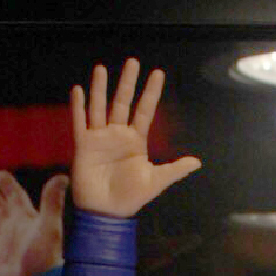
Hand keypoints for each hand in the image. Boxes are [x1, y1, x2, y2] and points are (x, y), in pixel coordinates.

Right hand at [0, 169, 68, 275]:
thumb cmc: (44, 258)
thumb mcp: (49, 226)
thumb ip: (52, 201)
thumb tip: (63, 177)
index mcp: (26, 221)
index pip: (16, 198)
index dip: (8, 186)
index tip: (0, 175)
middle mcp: (14, 233)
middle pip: (1, 211)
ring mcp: (4, 249)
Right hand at [69, 59, 200, 218]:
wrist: (107, 213)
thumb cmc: (131, 197)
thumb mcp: (156, 181)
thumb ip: (175, 170)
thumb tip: (197, 162)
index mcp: (136, 140)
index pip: (145, 111)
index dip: (151, 93)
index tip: (158, 73)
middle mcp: (118, 134)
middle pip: (123, 102)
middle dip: (128, 82)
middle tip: (133, 61)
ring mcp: (100, 138)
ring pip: (99, 107)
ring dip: (100, 88)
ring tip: (101, 68)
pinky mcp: (84, 145)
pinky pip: (80, 123)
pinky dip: (78, 107)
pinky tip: (78, 90)